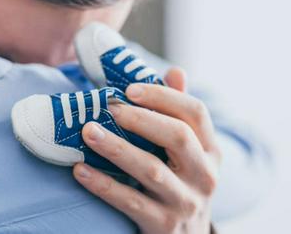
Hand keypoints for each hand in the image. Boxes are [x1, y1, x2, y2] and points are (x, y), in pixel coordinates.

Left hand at [73, 68, 220, 233]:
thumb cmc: (180, 183)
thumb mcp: (189, 152)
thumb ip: (179, 114)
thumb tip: (176, 71)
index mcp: (211, 150)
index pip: (195, 113)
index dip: (164, 96)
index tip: (130, 89)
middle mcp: (204, 175)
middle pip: (178, 137)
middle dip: (141, 118)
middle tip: (109, 107)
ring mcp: (185, 202)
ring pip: (151, 170)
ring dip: (116, 148)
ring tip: (88, 132)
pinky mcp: (163, 225)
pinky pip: (130, 202)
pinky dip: (103, 185)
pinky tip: (80, 170)